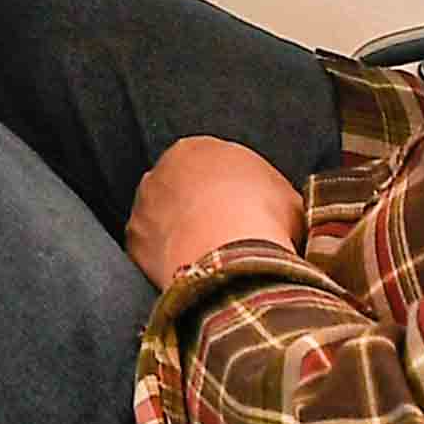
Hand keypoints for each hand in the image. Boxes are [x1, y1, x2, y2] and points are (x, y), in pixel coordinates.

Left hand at [125, 137, 308, 282]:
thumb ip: (275, 198)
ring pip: (160, 220)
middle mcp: (163, 169)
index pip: (210, 168)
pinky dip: (165, 262)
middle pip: (180, 191)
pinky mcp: (134, 240)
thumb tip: (283, 214)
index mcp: (200, 148)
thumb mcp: (289, 200)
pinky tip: (189, 275)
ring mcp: (143, 204)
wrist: (230, 252)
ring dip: (177, 236)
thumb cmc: (263, 220)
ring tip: (206, 261)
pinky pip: (150, 251)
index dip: (226, 196)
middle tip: (221, 240)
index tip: (239, 217)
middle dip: (197, 212)